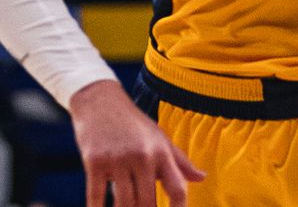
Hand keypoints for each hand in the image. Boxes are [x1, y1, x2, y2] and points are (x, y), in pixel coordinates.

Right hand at [70, 79, 204, 206]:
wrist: (100, 101)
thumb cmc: (134, 124)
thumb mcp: (159, 138)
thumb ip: (180, 161)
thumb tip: (202, 178)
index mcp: (162, 152)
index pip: (178, 188)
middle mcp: (143, 155)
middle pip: (148, 202)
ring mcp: (118, 159)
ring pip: (124, 202)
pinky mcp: (95, 161)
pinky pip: (96, 196)